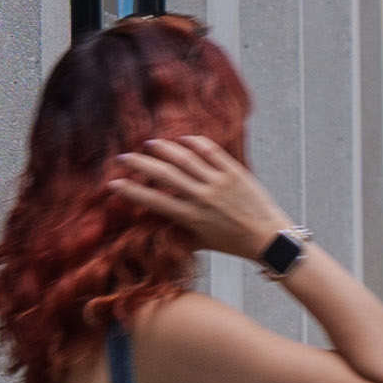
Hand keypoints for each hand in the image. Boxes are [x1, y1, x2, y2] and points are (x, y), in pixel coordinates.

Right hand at [107, 135, 283, 260]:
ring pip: (185, 158)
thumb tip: (161, 227)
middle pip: (165, 174)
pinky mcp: (234, 172)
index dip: (132, 191)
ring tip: (149, 144)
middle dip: (140, 164)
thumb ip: (181, 232)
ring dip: (164, 149)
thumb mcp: (202, 242)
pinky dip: (195, 142)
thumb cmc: (234, 243)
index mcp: (191, 217)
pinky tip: (182, 139)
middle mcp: (202, 197)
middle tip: (124, 158)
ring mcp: (219, 182)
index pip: (154, 201)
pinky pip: (211, 151)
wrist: (268, 237)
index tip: (114, 184)